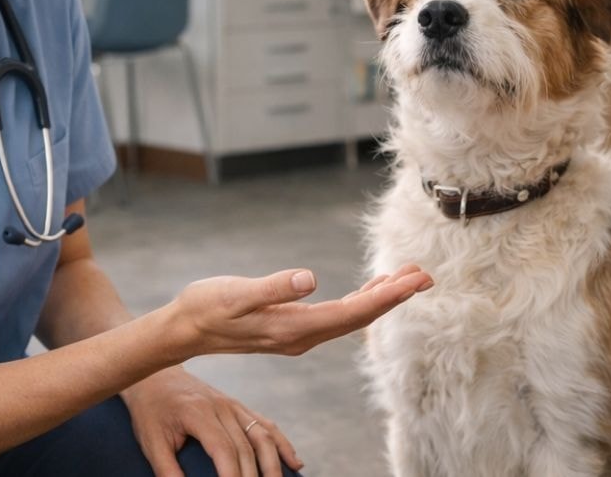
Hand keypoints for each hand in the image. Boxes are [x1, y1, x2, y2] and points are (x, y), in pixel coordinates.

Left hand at [122, 368, 300, 476]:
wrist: (155, 377)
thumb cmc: (151, 411)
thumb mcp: (151, 441)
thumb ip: (166, 469)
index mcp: (199, 414)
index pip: (224, 450)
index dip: (233, 475)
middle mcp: (222, 407)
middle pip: (246, 446)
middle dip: (256, 476)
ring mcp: (233, 405)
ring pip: (262, 435)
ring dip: (274, 463)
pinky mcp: (237, 406)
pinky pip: (265, 425)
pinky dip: (281, 444)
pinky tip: (293, 462)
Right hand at [171, 265, 433, 357]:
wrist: (184, 329)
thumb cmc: (206, 307)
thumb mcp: (236, 294)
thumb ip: (273, 288)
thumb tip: (310, 278)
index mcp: (294, 328)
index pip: (353, 314)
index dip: (388, 297)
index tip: (416, 281)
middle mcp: (302, 336)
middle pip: (360, 318)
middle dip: (395, 297)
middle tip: (426, 275)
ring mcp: (298, 334)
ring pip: (351, 316)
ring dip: (381, 297)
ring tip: (408, 277)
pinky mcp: (292, 326)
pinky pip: (338, 315)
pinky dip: (360, 300)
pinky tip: (371, 288)